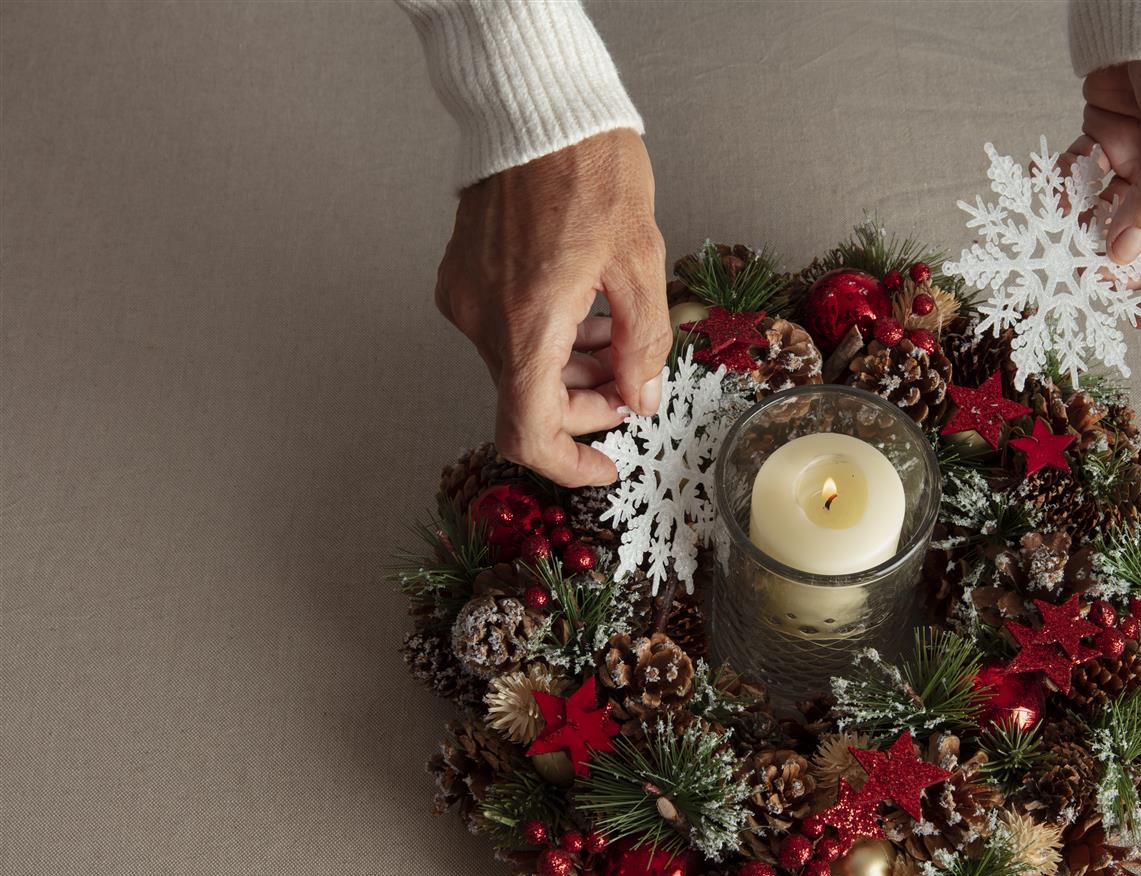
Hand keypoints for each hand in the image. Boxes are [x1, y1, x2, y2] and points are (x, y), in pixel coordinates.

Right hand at [433, 129, 670, 486]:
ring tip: (616, 337)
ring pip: (518, 366)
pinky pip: (505, 331)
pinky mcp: (463, 276)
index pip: (529, 432)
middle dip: (585, 405)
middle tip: (631, 385)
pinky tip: (585, 309)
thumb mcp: (641, 262)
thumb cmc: (589, 169)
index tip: (604, 467)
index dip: (568, 465)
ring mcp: (466, 297)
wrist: (537, 108)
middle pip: (529, 400)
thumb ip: (642, 344)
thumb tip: (640, 397)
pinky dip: (546, 337)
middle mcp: (483, 319)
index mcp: (526, 325)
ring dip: (569, 370)